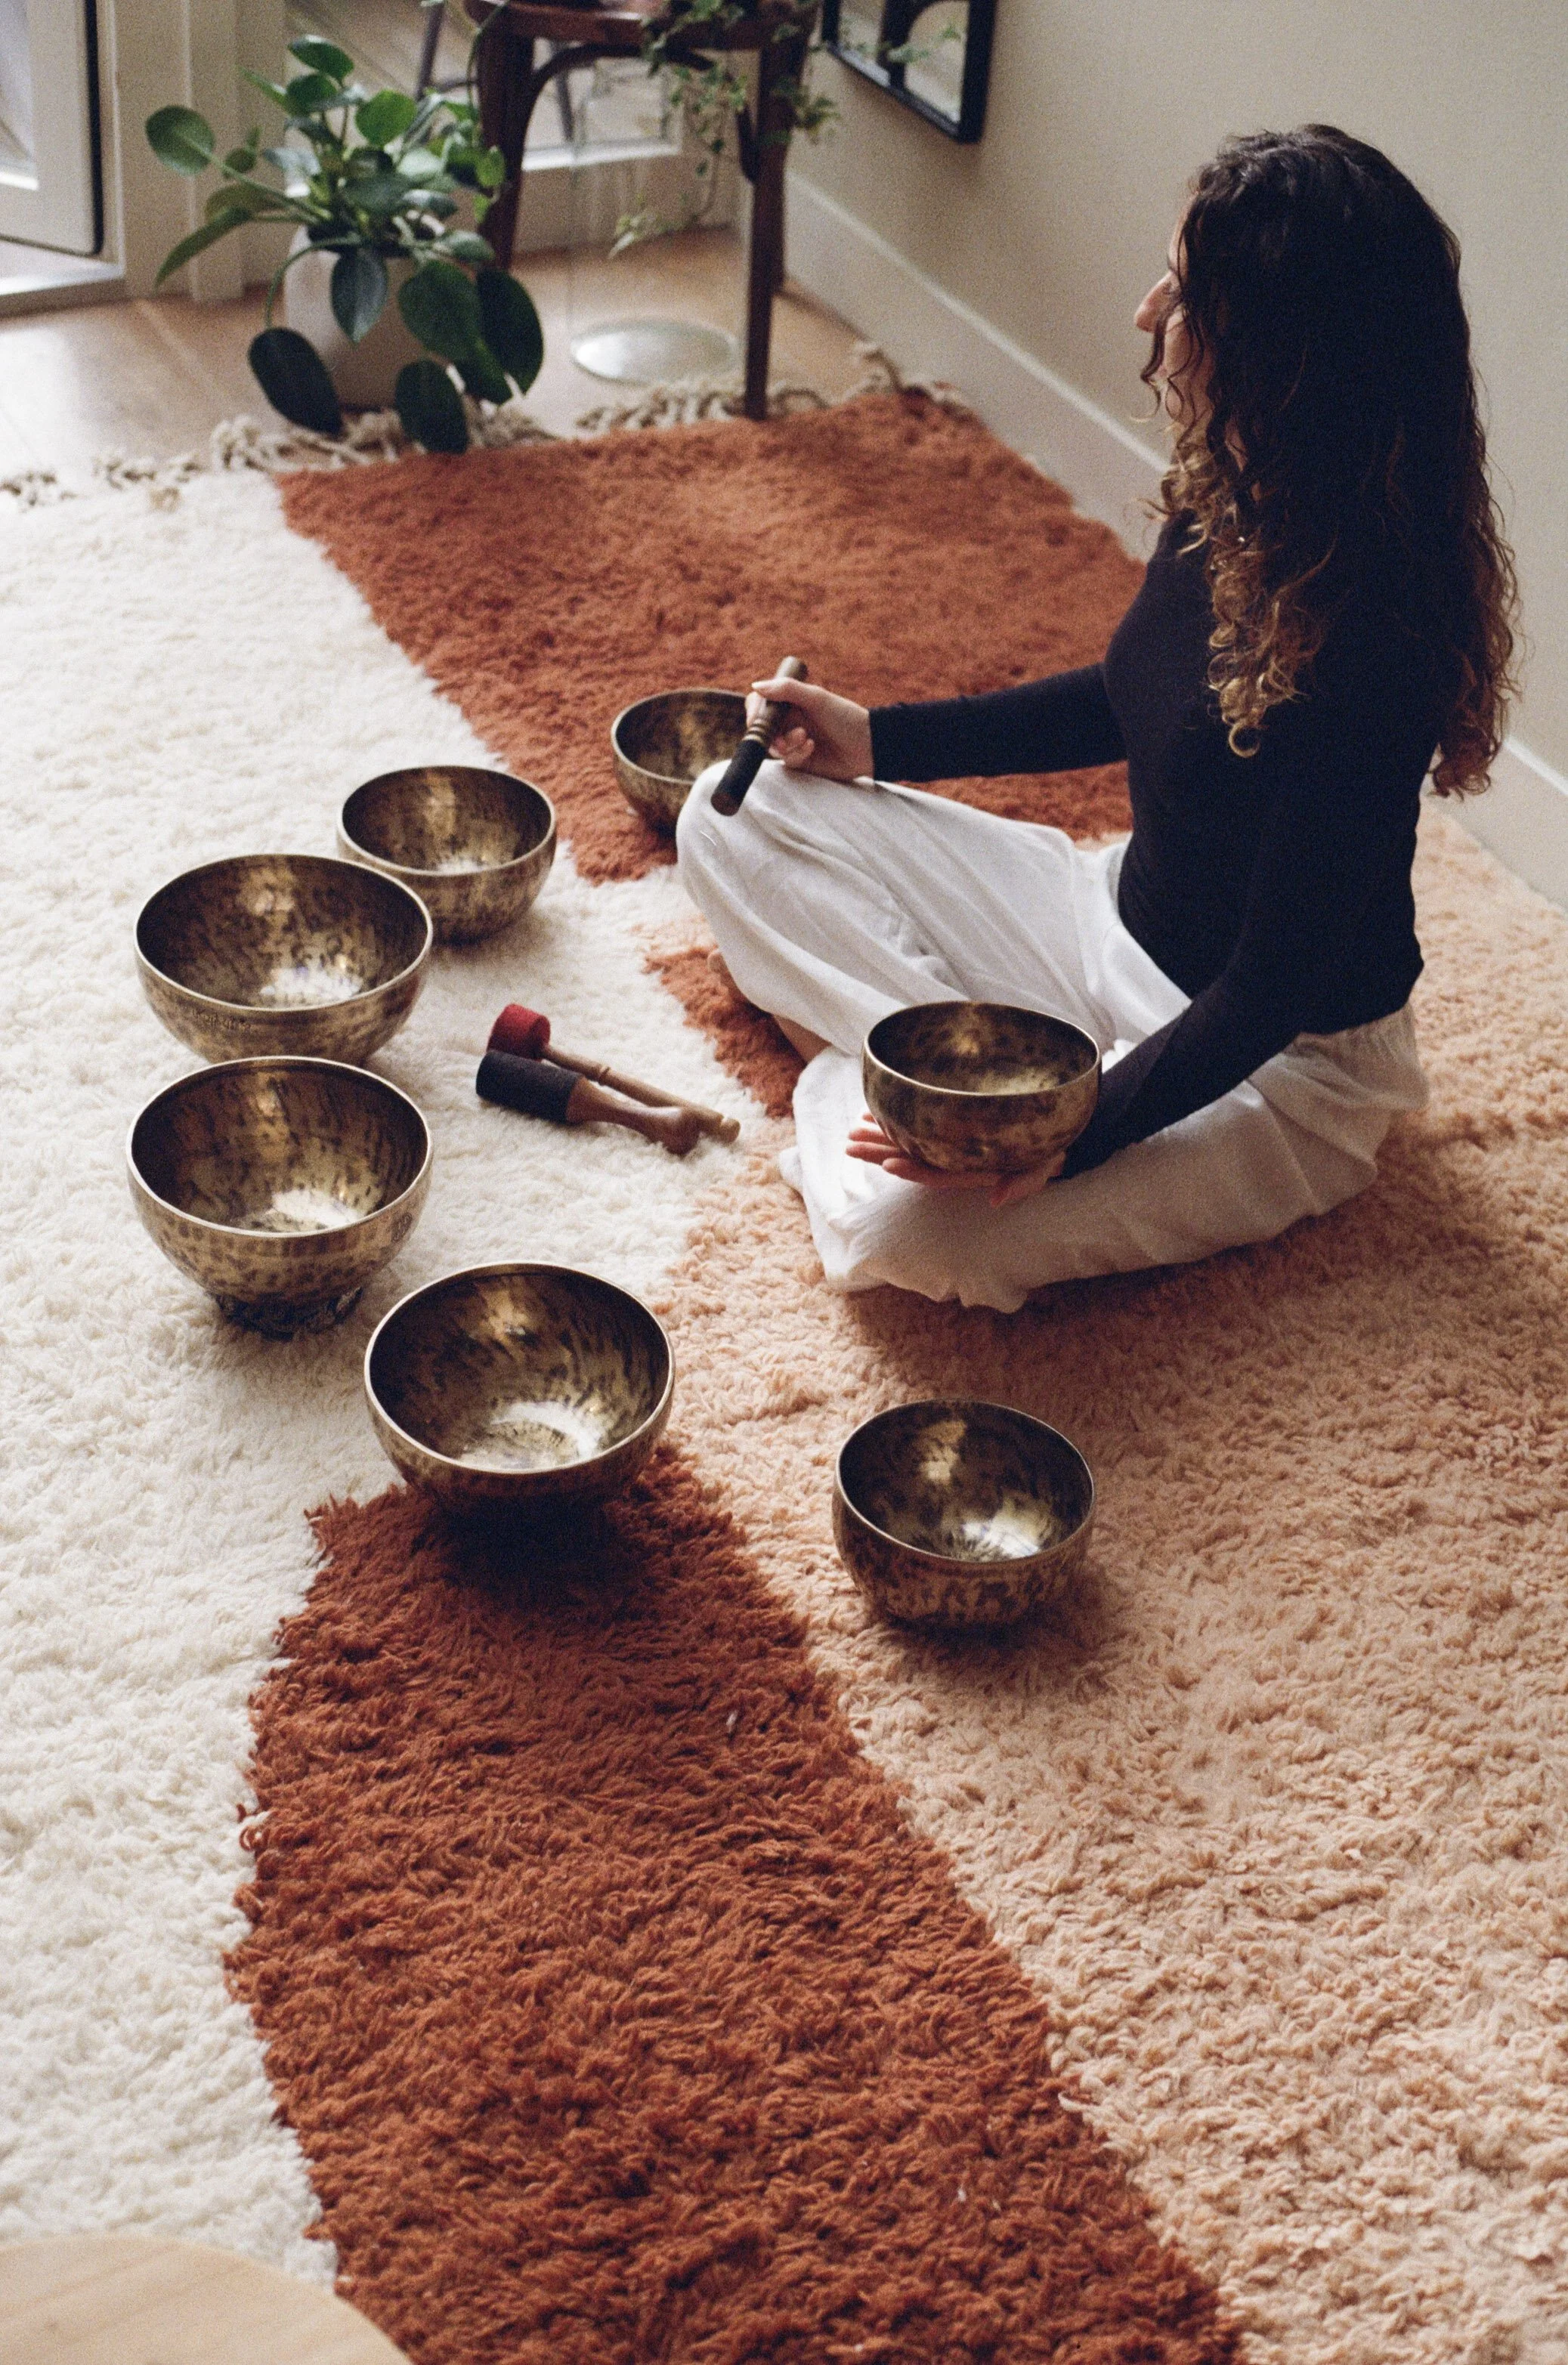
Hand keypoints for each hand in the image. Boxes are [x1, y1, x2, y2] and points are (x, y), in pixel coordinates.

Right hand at [747, 676, 873, 783]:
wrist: (867, 745)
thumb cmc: (844, 716)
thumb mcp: (816, 698)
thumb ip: (787, 690)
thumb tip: (755, 686)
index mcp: (791, 702)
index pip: (760, 704)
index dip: (755, 712)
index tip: (758, 720)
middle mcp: (789, 721)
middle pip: (762, 728)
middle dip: (770, 733)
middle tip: (781, 737)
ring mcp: (793, 741)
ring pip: (773, 747)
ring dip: (787, 743)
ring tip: (806, 738)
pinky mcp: (800, 760)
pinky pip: (787, 760)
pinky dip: (797, 754)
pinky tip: (812, 748)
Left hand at [846, 1118, 1065, 1207]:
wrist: (1053, 1135)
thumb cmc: (1049, 1151)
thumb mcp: (1042, 1168)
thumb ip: (1023, 1184)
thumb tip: (997, 1200)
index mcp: (973, 1171)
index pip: (937, 1173)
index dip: (913, 1170)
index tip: (888, 1164)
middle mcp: (956, 1159)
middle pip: (913, 1157)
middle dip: (880, 1151)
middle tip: (850, 1143)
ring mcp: (951, 1144)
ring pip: (909, 1142)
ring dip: (880, 1136)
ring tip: (852, 1129)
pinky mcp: (950, 1128)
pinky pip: (917, 1126)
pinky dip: (896, 1118)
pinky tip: (874, 1112)